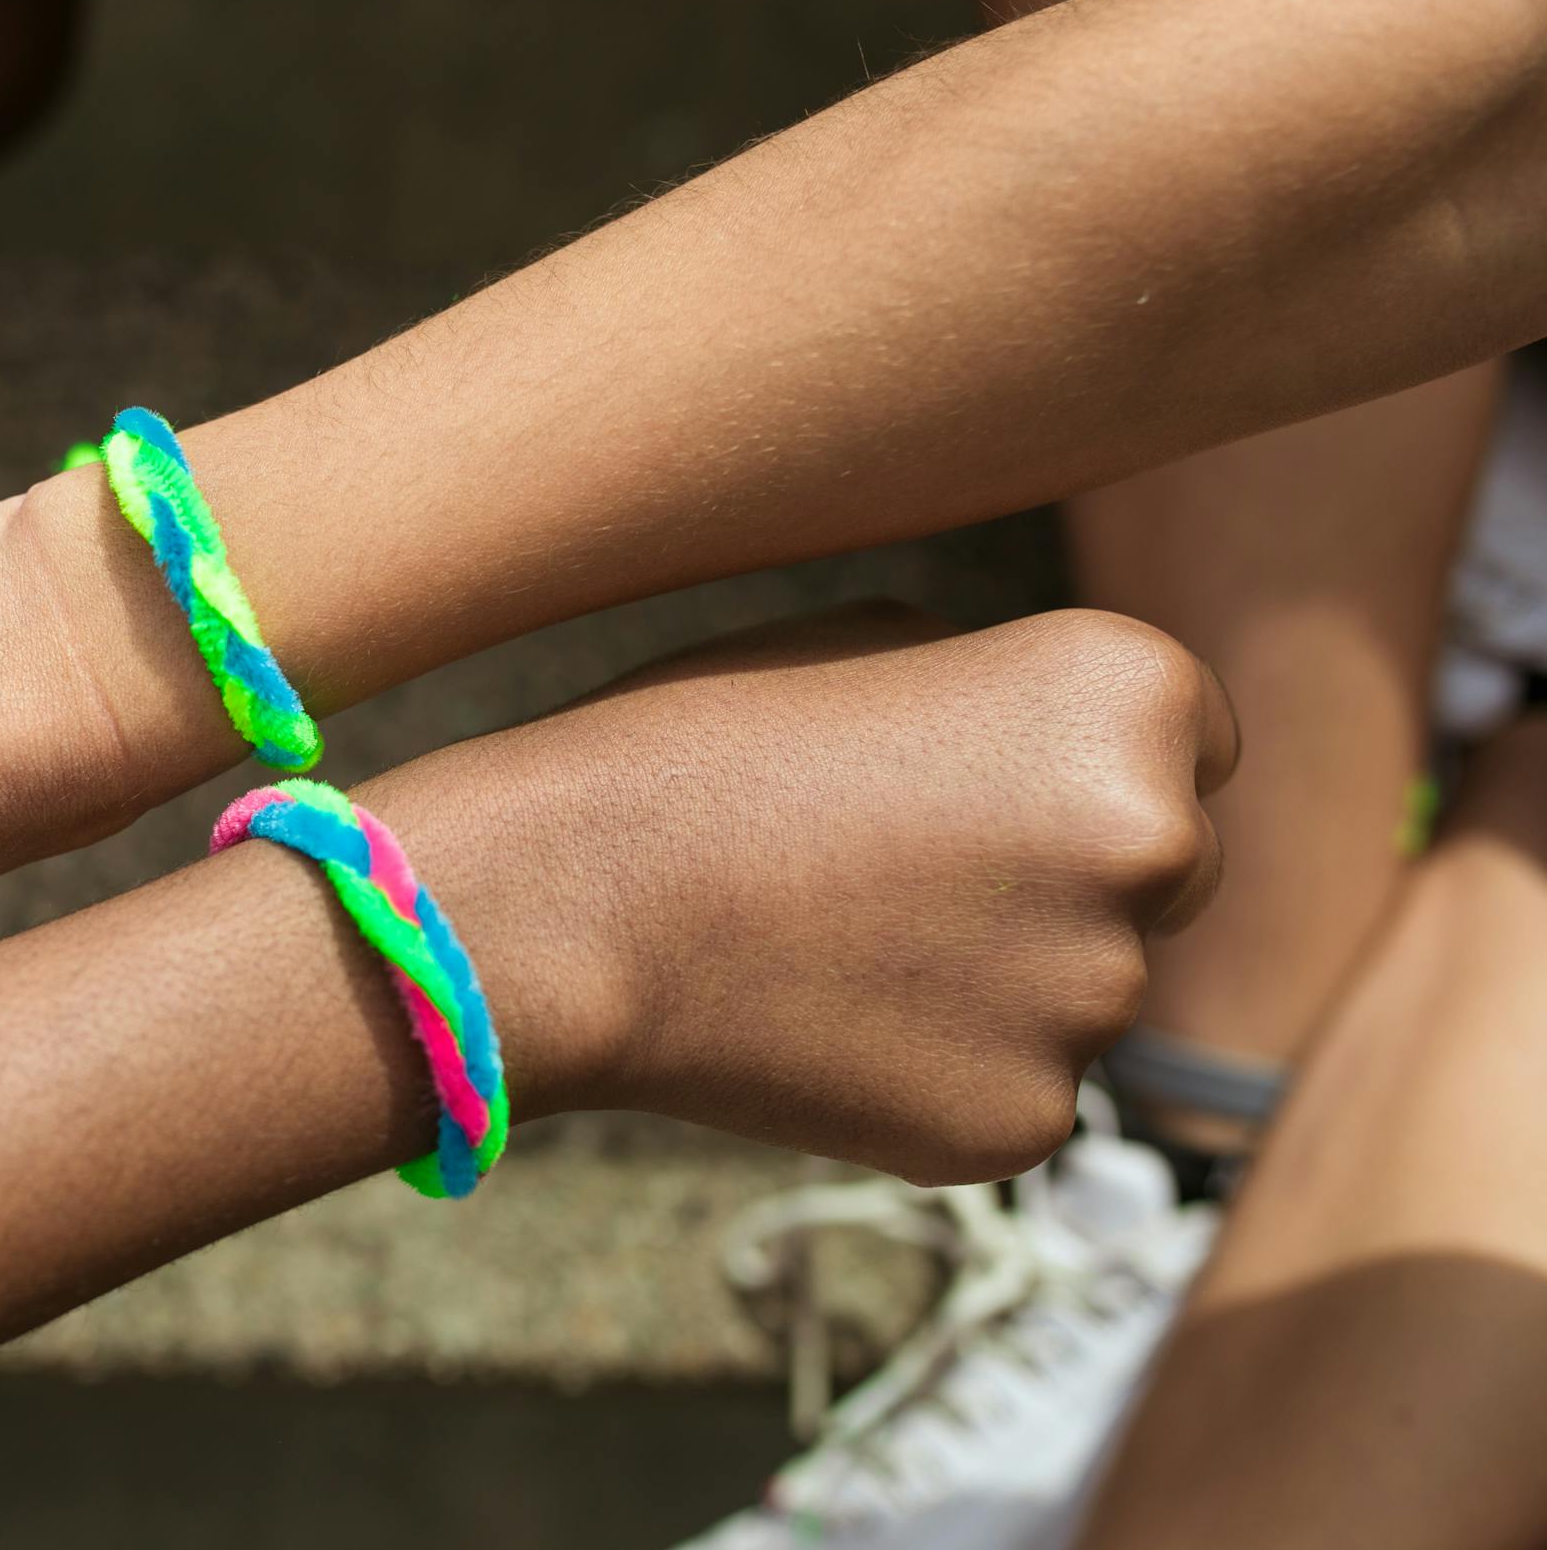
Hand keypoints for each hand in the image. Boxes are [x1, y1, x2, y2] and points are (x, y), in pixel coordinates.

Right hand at [365, 604, 1233, 1184]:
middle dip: (1062, 873)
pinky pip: (1017, 1090)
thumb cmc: (695, 743)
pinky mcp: (1028, 1122)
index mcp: (1130, 693)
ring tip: (833, 939)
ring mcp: (1100, 999)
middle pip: (1166, 871)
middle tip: (902, 869)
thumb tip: (1082, 768)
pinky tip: (824, 1022)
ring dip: (995, 977)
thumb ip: (1013, 697)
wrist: (570, 899)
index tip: (978, 779)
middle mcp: (1156, 842)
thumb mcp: (875, 644)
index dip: (1078, 760)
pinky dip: (939, 1068)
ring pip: (1085, 991)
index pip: (1195, 741)